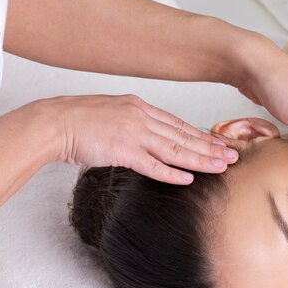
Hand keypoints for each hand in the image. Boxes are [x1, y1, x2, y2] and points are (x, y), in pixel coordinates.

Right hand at [46, 94, 237, 183]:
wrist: (54, 122)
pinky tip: (188, 179)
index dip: (202, 136)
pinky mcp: (122, 151)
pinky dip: (172, 173)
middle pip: (184, 137)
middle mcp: (142, 119)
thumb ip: (137, 122)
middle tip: (234, 157)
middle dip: (211, 148)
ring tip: (221, 168)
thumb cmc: (80, 119)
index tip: (220, 145)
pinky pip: (152, 165)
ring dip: (201, 160)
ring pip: (175, 150)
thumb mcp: (116, 113)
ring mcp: (134, 135)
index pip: (180, 125)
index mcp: (141, 108)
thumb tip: (154, 134)